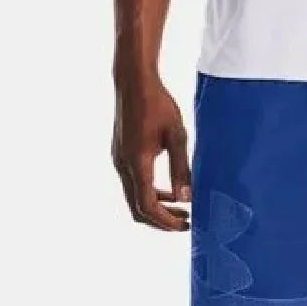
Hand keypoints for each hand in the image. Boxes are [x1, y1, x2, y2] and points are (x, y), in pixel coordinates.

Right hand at [112, 78, 190, 230]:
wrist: (134, 81)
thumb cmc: (157, 104)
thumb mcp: (176, 136)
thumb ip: (181, 169)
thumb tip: (186, 199)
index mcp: (136, 163)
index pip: (147, 206)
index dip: (166, 221)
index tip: (187, 224)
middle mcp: (123, 166)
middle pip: (137, 209)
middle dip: (162, 220)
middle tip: (186, 221)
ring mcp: (119, 161)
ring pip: (134, 198)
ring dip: (157, 208)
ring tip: (182, 209)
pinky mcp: (121, 156)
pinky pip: (133, 185)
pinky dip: (150, 194)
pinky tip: (170, 191)